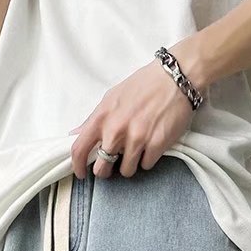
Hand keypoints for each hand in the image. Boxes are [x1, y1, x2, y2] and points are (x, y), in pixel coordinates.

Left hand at [68, 58, 193, 179]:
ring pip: (126, 171)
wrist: (175, 78)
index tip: (81, 173)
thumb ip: (93, 119)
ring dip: (130, 164)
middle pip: (102, 168)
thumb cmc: (143, 86)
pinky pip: (146, 165)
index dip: (77, 166)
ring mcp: (136, 138)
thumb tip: (75, 134)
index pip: (79, 149)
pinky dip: (148, 159)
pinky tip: (152, 144)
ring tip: (137, 149)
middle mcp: (116, 130)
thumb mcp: (111, 98)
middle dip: (107, 170)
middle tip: (114, 163)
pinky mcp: (156, 144)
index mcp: (102, 117)